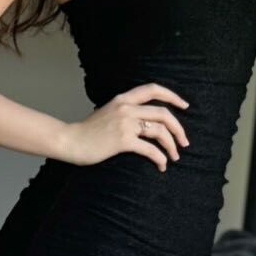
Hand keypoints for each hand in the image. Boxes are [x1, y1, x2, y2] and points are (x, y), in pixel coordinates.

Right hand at [61, 83, 189, 171]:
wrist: (70, 141)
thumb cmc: (88, 131)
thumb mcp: (108, 112)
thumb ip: (125, 111)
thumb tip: (144, 119)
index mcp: (123, 99)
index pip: (153, 89)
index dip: (172, 96)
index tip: (185, 106)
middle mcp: (126, 108)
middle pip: (163, 113)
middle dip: (179, 128)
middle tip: (184, 142)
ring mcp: (125, 124)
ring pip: (160, 131)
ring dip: (172, 145)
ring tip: (174, 157)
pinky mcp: (123, 141)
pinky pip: (150, 149)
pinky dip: (160, 158)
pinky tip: (162, 165)